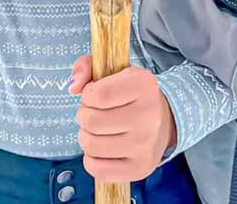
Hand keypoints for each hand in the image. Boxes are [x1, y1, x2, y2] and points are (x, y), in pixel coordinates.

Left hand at [69, 56, 175, 182]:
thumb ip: (86, 67)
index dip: (88, 95)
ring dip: (87, 137)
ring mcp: (146, 145)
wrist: (164, 120)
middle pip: (91, 121)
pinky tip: (103, 149)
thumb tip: (72, 86)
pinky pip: (96, 169)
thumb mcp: (112, 71)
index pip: (96, 94)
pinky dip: (92, 159)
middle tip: (97, 114)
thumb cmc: (131, 95)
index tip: (96, 95)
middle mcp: (149, 116)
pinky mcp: (140, 168)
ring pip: (90, 145)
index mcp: (144, 85)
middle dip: (85, 116)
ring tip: (100, 131)